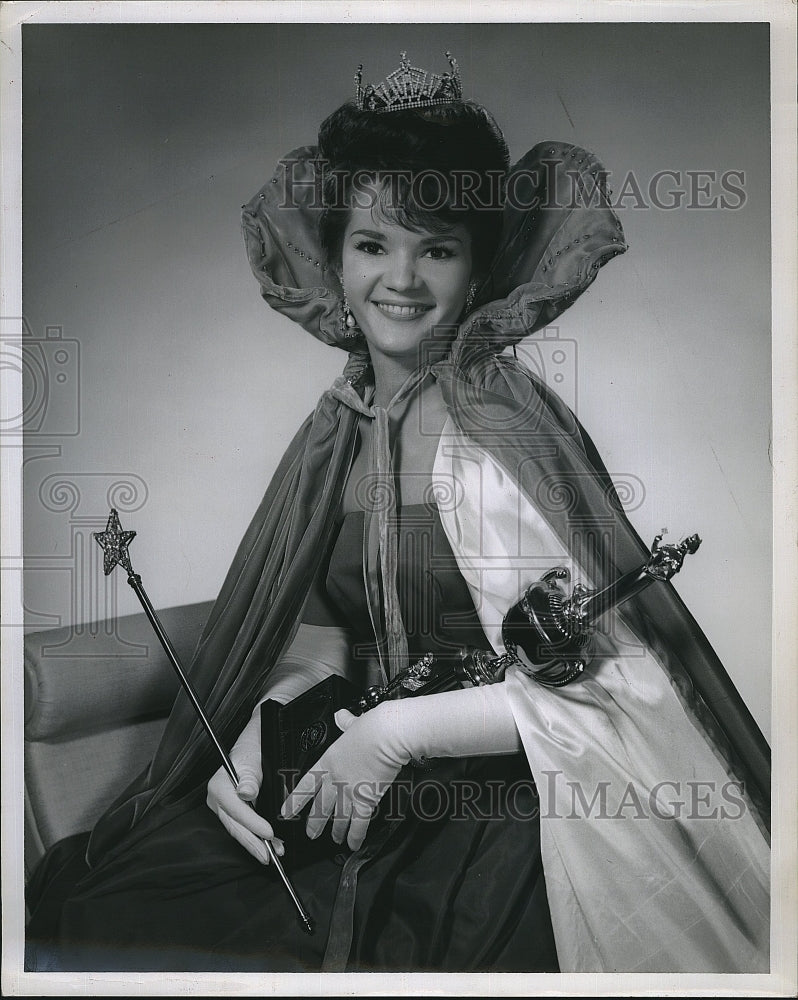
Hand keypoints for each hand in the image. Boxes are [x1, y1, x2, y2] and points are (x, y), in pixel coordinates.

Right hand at [206, 714, 284, 865]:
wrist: (253, 743)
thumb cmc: (252, 749)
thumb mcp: (252, 759)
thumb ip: (250, 778)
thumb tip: (246, 792)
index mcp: (219, 787)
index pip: (236, 812)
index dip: (253, 825)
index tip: (269, 833)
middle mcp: (218, 800)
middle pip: (236, 827)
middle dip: (253, 843)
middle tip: (268, 856)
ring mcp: (225, 807)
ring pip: (240, 830)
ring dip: (257, 843)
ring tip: (275, 852)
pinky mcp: (234, 811)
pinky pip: (244, 827)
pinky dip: (257, 836)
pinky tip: (271, 843)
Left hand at [280, 705, 406, 851]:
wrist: (386, 734)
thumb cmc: (373, 726)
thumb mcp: (353, 722)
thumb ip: (346, 723)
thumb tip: (343, 717)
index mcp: (329, 761)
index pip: (306, 786)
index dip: (295, 801)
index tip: (287, 812)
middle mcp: (336, 778)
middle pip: (321, 806)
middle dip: (314, 823)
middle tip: (311, 833)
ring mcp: (350, 791)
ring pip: (338, 817)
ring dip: (336, 831)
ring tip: (334, 839)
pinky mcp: (367, 799)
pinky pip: (359, 823)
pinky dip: (356, 836)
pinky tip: (353, 844)